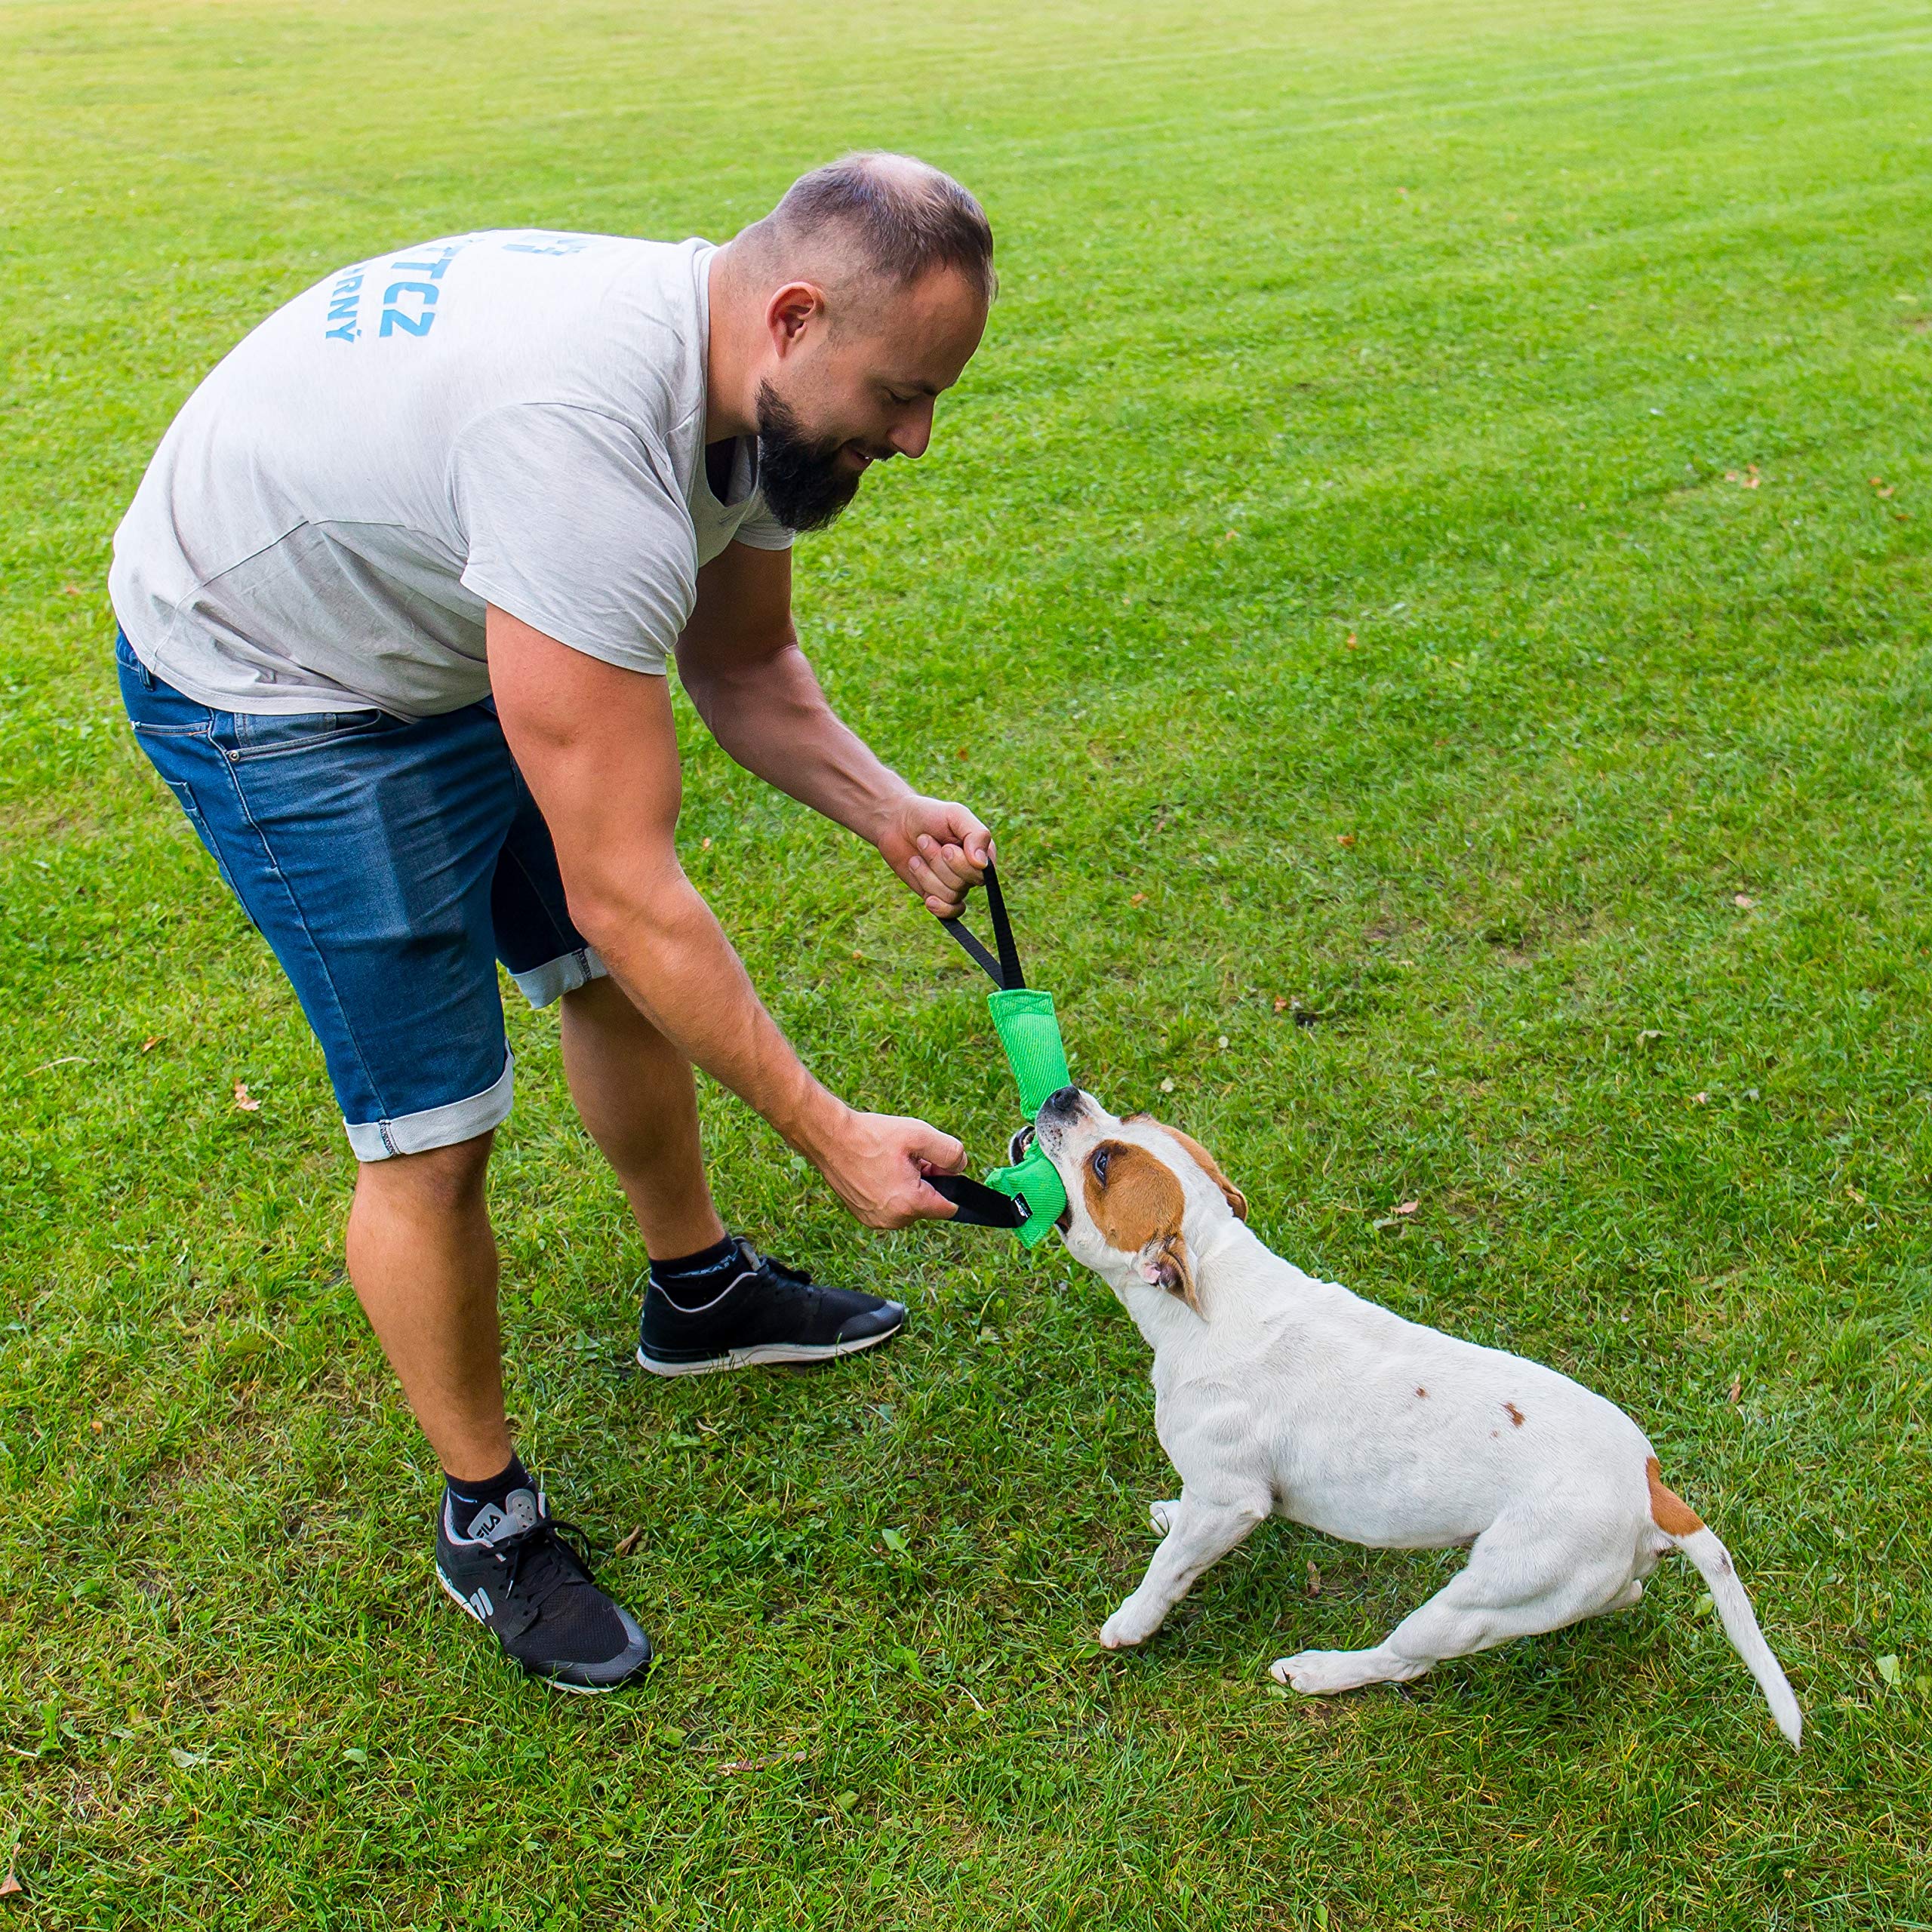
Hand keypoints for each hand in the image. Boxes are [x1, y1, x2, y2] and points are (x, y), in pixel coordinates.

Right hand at [813, 1108, 966, 1228]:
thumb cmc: (872, 1136)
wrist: (829, 1137)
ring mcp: (875, 1220)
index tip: (934, 1164)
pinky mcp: (862, 1215)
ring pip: (907, 1206)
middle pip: (927, 1205)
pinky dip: (889, 1191)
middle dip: (925, 1182)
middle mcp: (893, 1220)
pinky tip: (877, 1169)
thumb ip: (950, 1152)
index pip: (949, 1207)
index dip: (948, 1182)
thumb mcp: (920, 1135)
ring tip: (890, 1162)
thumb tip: (960, 1167)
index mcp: (910, 1204)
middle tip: (908, 1157)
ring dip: (907, 1186)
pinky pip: (889, 1207)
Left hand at [873, 794, 993, 918]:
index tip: (945, 846)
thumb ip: (976, 834)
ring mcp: (954, 884)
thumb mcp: (955, 814)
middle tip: (923, 841)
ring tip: (916, 856)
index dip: (960, 864)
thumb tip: (982, 864)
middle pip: (963, 884)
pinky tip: (928, 900)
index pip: (983, 872)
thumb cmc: (928, 815)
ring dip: (926, 874)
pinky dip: (939, 907)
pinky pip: (949, 912)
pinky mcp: (937, 894)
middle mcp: (971, 871)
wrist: (896, 822)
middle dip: (938, 863)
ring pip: (950, 895)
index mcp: (982, 851)